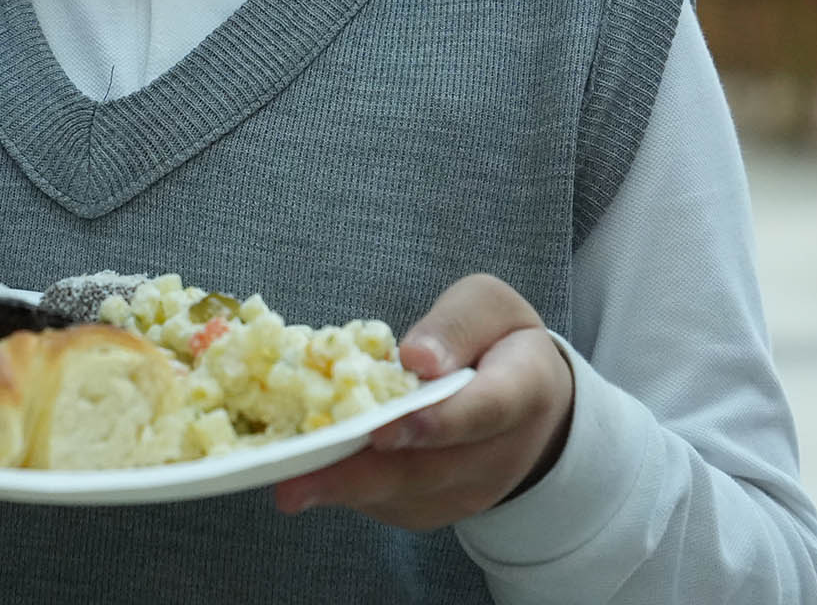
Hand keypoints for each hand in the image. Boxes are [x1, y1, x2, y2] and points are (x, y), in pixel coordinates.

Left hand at [272, 274, 574, 529]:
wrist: (532, 410)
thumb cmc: (500, 345)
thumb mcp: (491, 307)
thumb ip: (458, 323)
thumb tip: (416, 359)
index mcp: (523, 391)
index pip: (483, 412)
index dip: (434, 424)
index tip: (385, 430)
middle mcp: (498, 455)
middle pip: (426, 471)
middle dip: (358, 476)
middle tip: (296, 484)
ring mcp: (466, 491)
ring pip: (399, 496)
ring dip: (340, 488)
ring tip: (284, 481)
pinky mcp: (435, 509)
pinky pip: (387, 504)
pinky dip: (345, 490)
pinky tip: (305, 474)